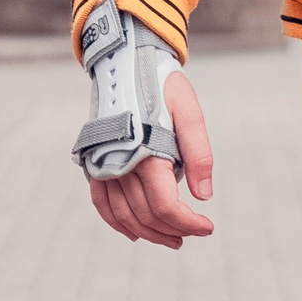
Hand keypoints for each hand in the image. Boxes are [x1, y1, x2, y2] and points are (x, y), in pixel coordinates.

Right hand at [87, 69, 215, 246]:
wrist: (125, 61)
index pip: (166, 206)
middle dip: (172, 230)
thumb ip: (198, 153)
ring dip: (147, 233)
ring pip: (123, 215)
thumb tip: (204, 196)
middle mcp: (119, 164)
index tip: (207, 228)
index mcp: (145, 152)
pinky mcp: (94, 162)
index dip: (188, 223)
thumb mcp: (189, 111)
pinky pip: (101, 203)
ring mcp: (102, 165)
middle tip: (193, 234)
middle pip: (146, 215)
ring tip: (171, 239)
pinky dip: (117, 222)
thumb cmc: (161, 84)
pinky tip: (133, 233)